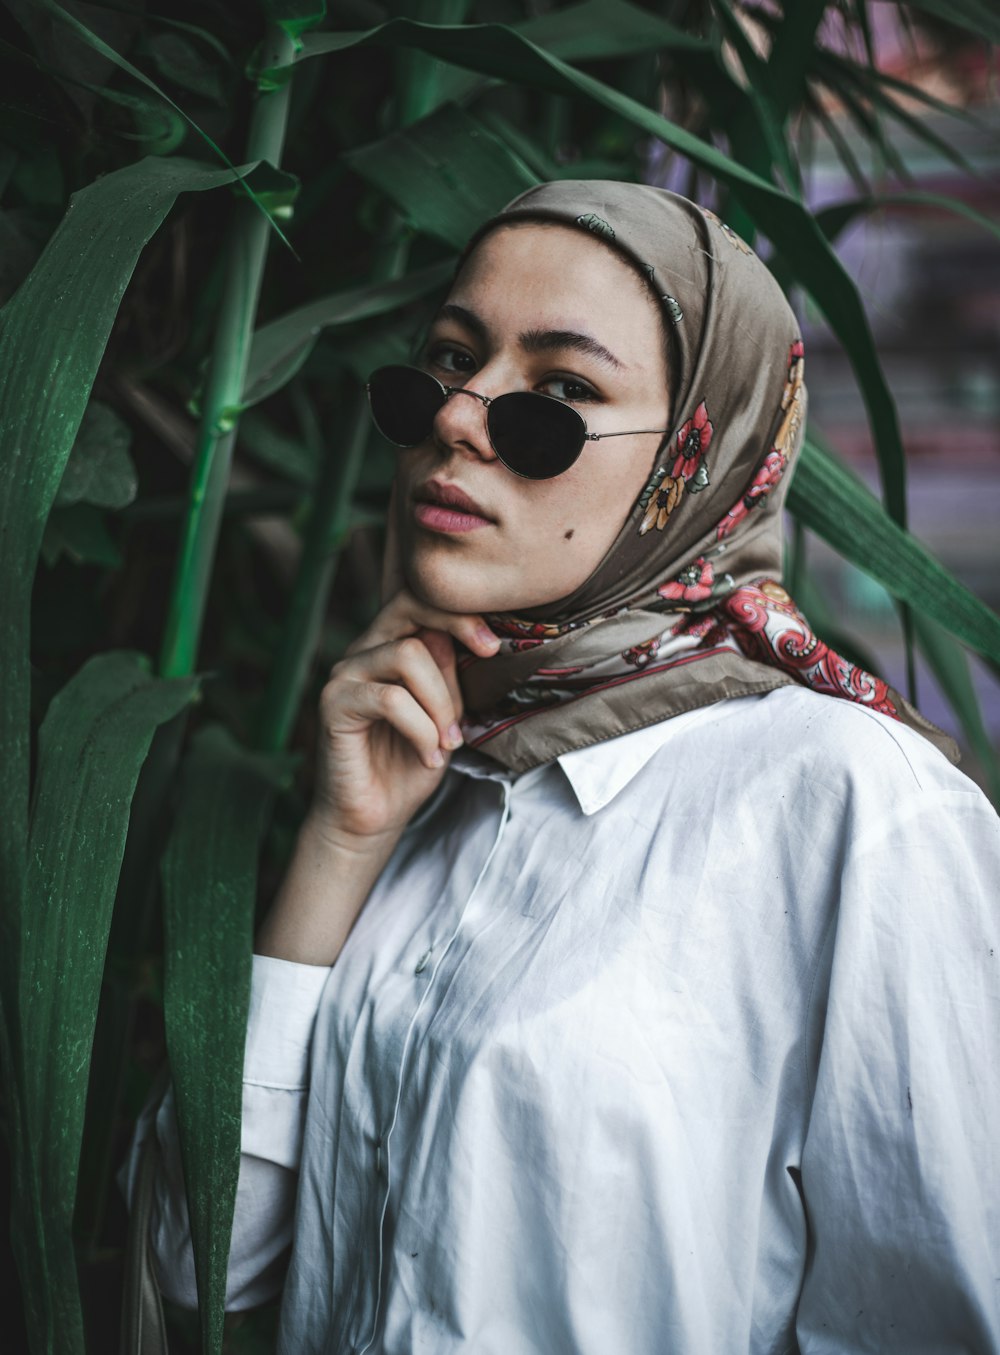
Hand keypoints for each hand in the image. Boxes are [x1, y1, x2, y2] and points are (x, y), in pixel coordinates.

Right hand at [308, 587, 499, 845]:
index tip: (492, 646)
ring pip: (408, 655)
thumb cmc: (410, 765)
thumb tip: (463, 635)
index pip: (419, 599)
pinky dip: (421, 729)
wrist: (373, 818)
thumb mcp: (446, 715)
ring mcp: (345, 674)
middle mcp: (364, 651)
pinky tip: (428, 756)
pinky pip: (391, 699)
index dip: (459, 610)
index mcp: (390, 646)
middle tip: (488, 658)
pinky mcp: (333, 703)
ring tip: (448, 741)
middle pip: (411, 608)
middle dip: (457, 629)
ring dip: (442, 702)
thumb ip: (449, 674)